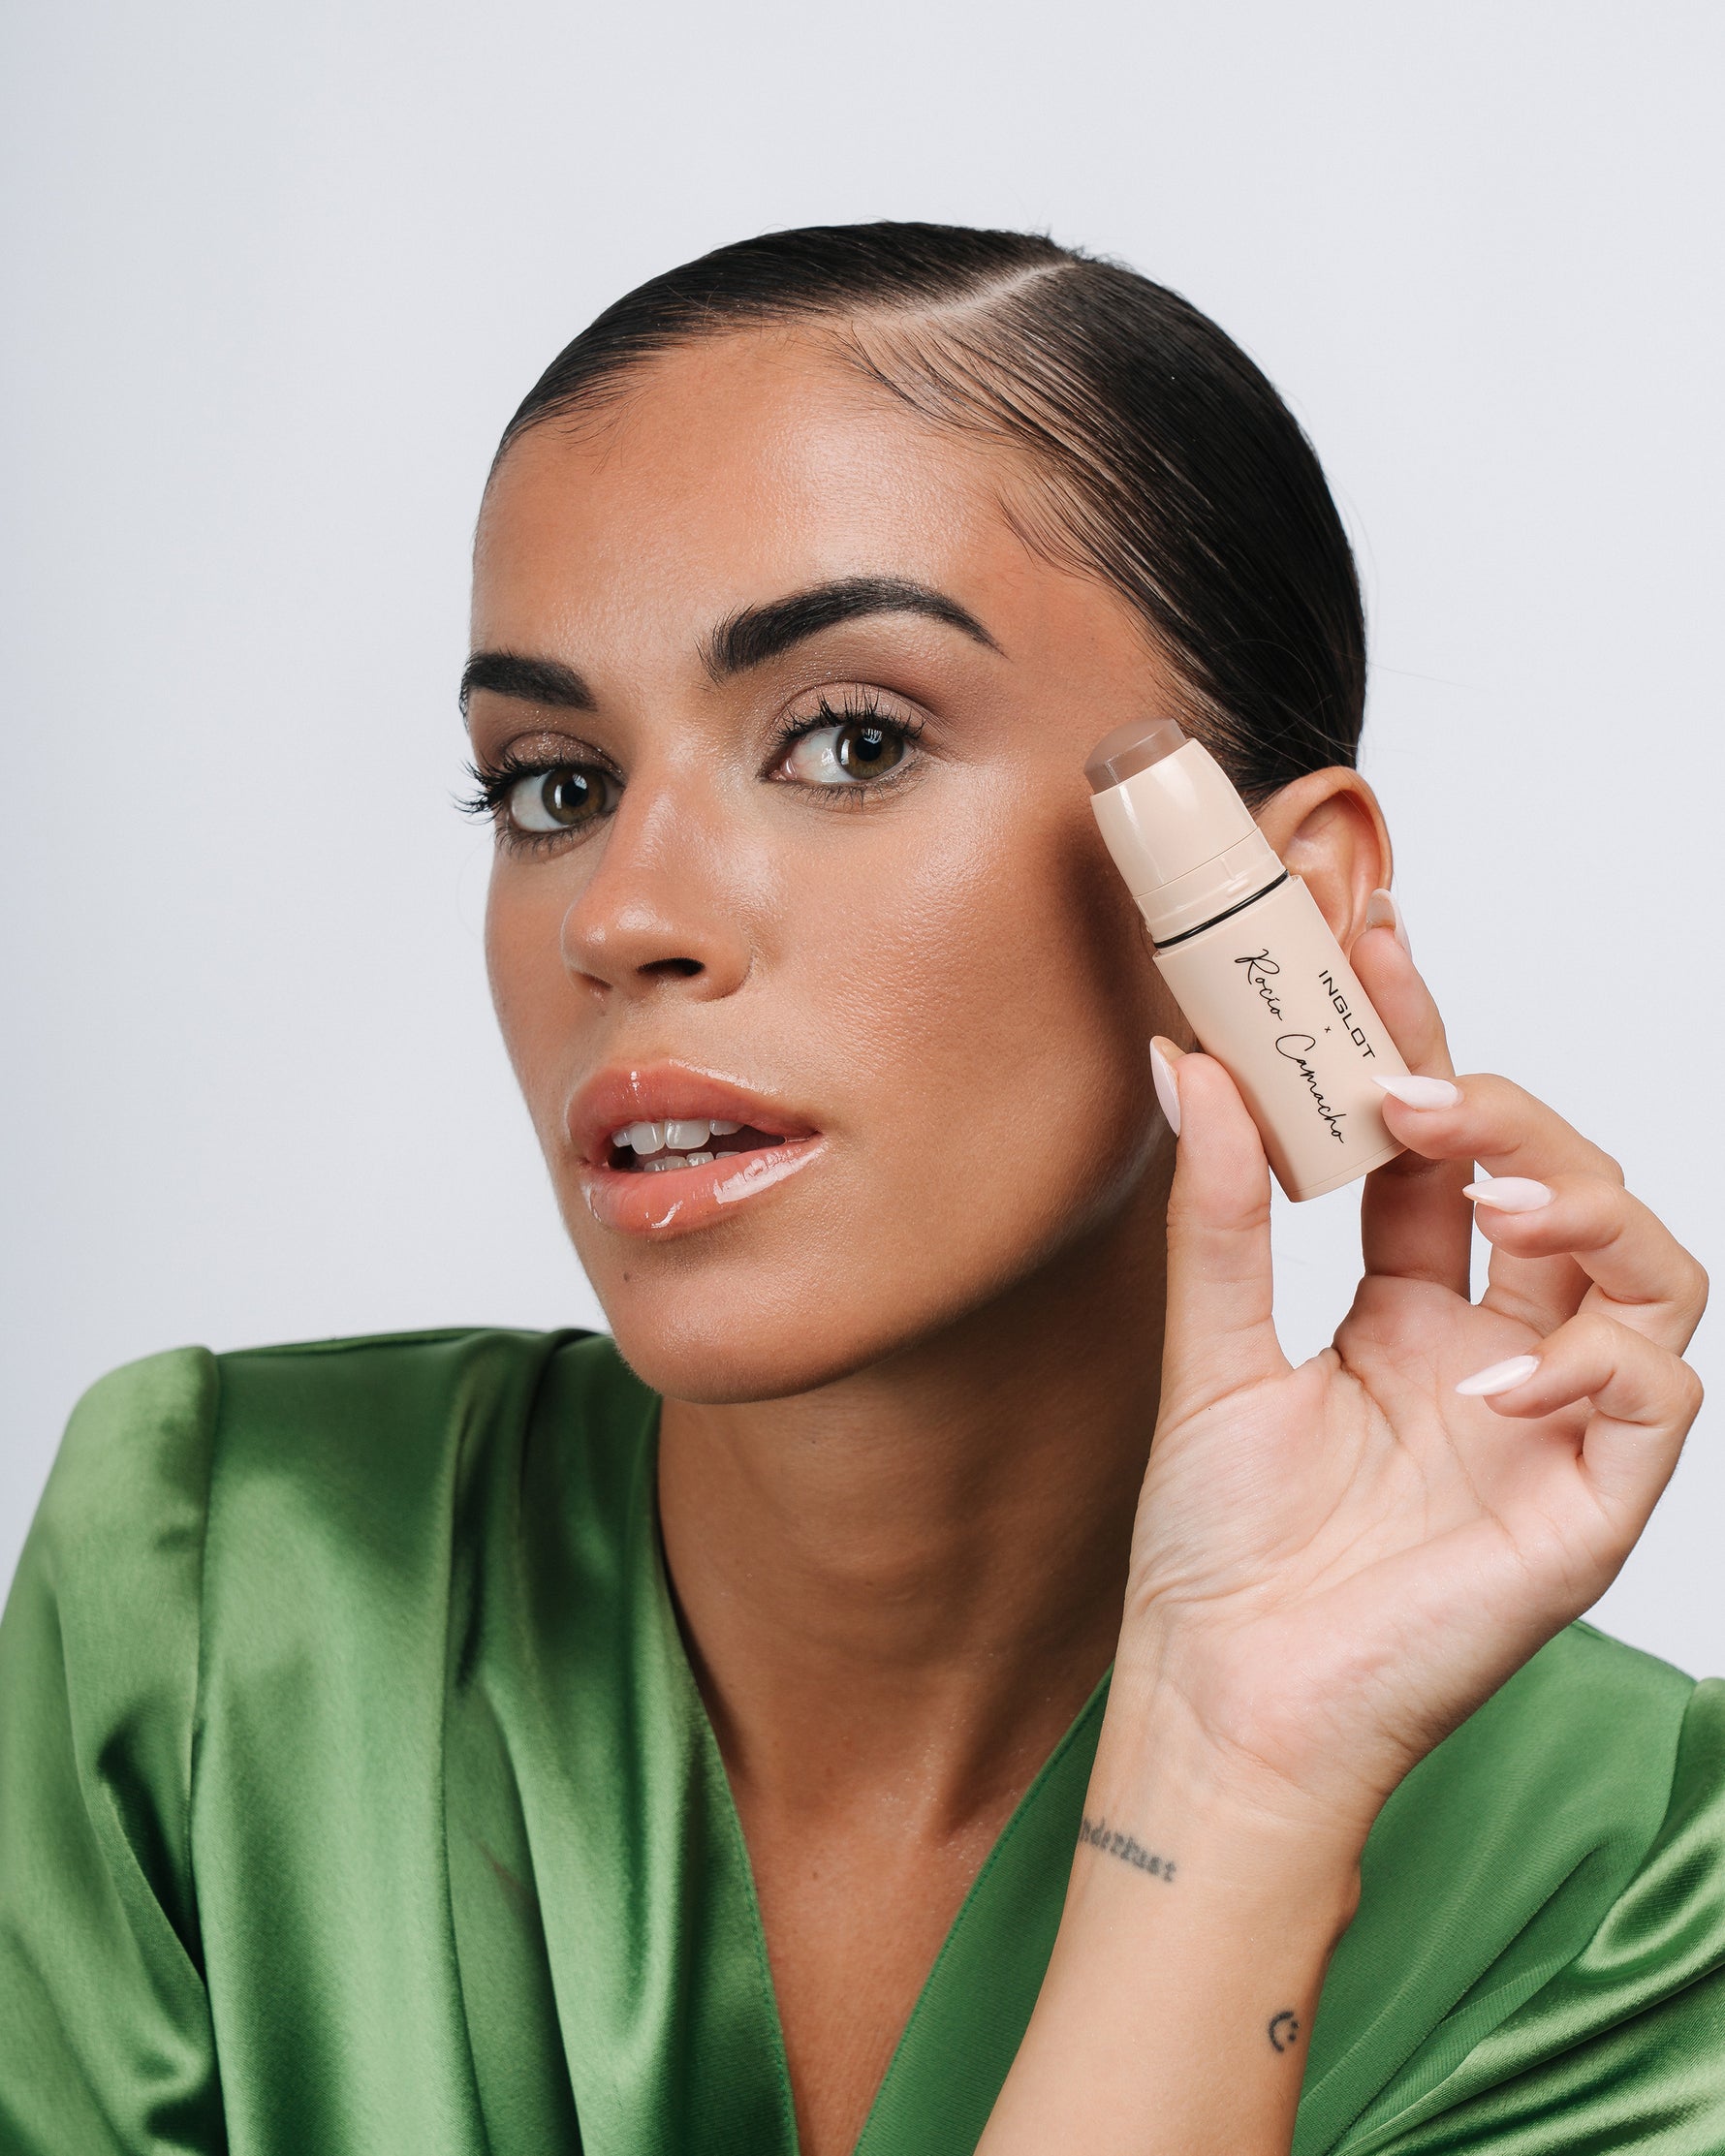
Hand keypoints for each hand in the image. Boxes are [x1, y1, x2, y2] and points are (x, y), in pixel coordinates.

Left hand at [1120, 911, 1707, 1846]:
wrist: (1225, 1702)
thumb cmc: (1218, 1552)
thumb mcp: (1208, 1353)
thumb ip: (1216, 1213)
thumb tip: (1187, 1061)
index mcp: (1409, 1312)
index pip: (1446, 1155)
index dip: (1426, 1046)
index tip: (1377, 944)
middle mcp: (1496, 1352)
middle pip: (1563, 1187)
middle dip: (1508, 1113)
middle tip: (1412, 1087)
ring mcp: (1552, 1422)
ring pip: (1649, 1270)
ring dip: (1586, 1206)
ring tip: (1492, 1195)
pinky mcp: (1590, 1503)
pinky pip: (1658, 1398)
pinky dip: (1597, 1363)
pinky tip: (1496, 1372)